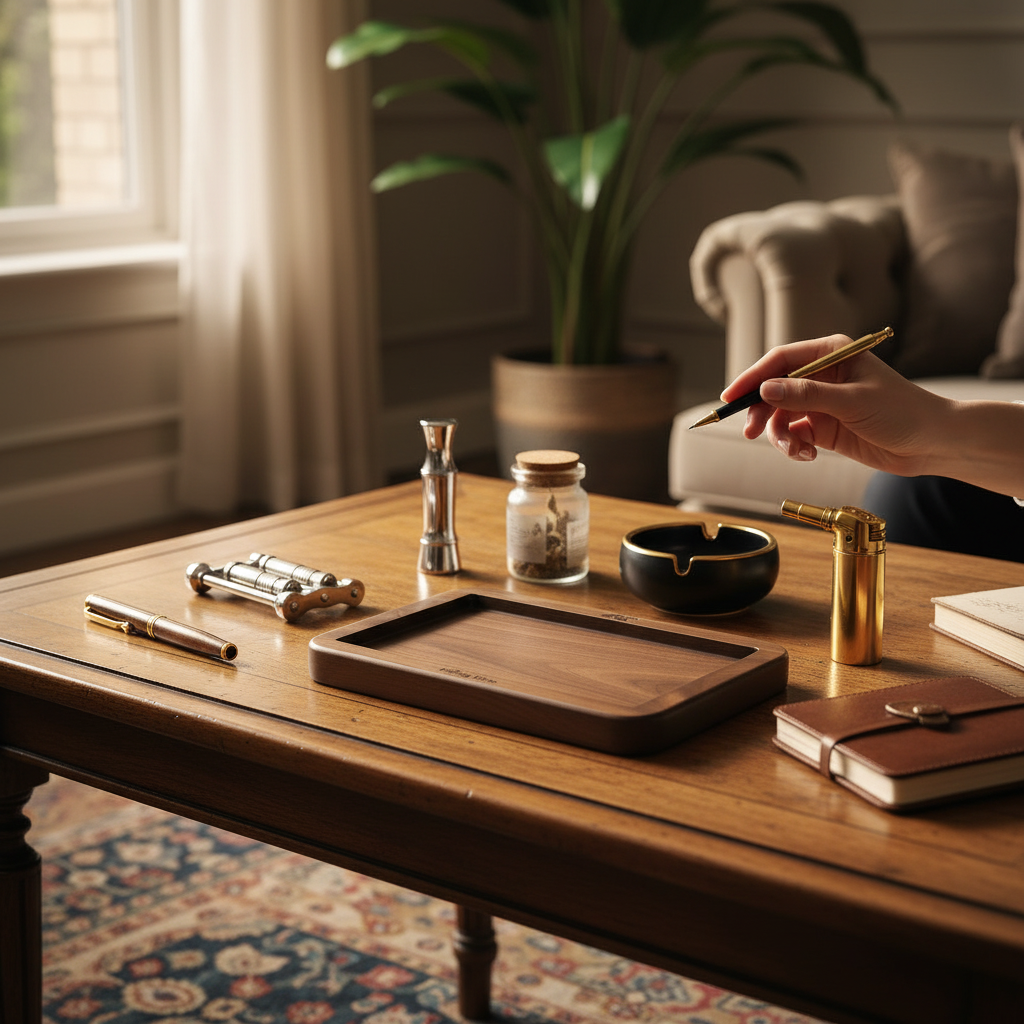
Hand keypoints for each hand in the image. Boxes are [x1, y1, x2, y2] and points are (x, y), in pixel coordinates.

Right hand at [721, 334, 948, 475]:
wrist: (932, 444)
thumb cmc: (903, 412)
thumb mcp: (852, 401)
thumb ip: (807, 395)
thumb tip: (766, 389)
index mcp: (831, 354)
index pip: (781, 361)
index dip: (753, 377)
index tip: (731, 397)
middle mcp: (823, 376)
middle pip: (774, 390)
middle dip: (761, 412)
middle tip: (749, 432)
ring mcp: (822, 403)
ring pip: (781, 417)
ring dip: (781, 436)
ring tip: (796, 452)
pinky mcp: (824, 428)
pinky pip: (794, 435)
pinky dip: (794, 448)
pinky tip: (808, 456)